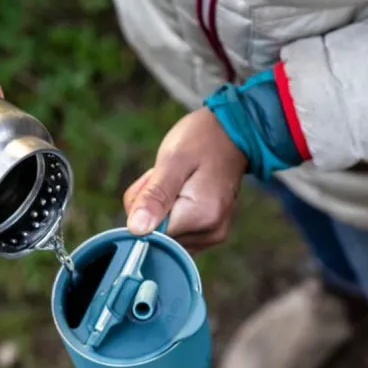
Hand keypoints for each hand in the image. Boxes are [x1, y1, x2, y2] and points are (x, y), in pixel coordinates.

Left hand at [123, 108, 247, 251]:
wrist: (231, 132)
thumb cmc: (201, 139)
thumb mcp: (172, 160)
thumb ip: (154, 196)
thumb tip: (136, 230)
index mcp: (201, 217)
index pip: (151, 233)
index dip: (143, 208)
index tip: (155, 181)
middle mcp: (210, 233)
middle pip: (158, 236)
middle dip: (151, 207)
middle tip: (164, 177)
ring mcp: (212, 235)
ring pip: (165, 234)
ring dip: (160, 208)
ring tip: (175, 181)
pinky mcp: (209, 232)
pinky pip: (177, 230)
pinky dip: (170, 211)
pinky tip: (180, 190)